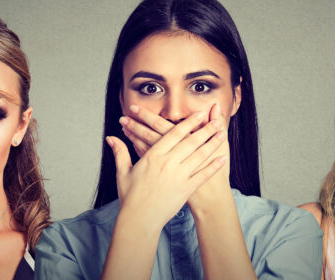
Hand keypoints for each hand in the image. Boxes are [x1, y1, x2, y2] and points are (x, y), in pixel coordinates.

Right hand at [107, 110, 226, 230]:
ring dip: (212, 144)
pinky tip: (222, 158)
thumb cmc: (130, 196)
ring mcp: (178, 176)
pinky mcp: (185, 189)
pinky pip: (202, 175)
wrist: (138, 220)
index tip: (198, 114)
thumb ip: (120, 152)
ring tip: (222, 134)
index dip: (187, 123)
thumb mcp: (123, 172)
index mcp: (153, 156)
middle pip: (190, 142)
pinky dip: (213, 166)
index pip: (173, 134)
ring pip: (199, 155)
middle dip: (205, 129)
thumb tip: (111, 138)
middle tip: (216, 120)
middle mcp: (167, 163)